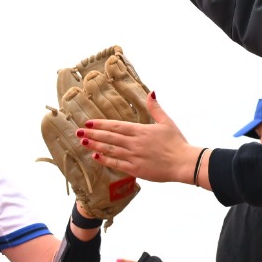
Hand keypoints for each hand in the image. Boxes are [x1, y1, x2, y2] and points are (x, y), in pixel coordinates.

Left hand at [79, 94, 201, 184]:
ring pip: (110, 150)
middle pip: (109, 137)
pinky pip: (116, 164)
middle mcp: (134, 142)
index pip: (115, 126)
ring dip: (95, 146)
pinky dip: (105, 160)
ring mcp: (133, 156)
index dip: (100, 124)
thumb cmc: (176, 142)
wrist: (183, 162)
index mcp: (140, 130)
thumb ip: (155, 108)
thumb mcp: (166, 122)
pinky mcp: (135, 169)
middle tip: (78, 132)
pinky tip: (95, 157)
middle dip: (92, 134)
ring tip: (83, 143)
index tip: (88, 123)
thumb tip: (151, 92)